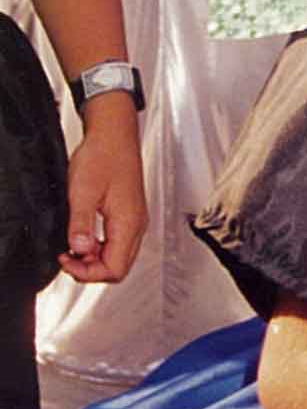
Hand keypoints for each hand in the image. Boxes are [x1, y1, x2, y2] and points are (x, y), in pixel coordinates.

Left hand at [58, 100, 147, 283]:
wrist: (114, 134)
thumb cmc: (103, 156)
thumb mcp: (83, 191)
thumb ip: (81, 224)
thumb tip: (79, 250)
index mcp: (129, 222)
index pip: (115, 269)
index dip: (88, 273)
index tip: (67, 260)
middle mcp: (137, 224)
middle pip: (119, 267)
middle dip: (92, 269)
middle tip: (69, 257)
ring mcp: (135, 220)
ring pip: (119, 256)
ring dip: (95, 259)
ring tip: (74, 245)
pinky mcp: (129, 214)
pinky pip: (118, 243)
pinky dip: (100, 247)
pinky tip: (85, 236)